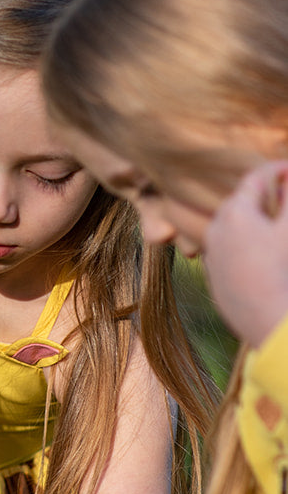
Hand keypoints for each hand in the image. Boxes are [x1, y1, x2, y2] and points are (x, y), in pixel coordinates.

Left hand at [204, 161, 287, 346]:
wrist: (269, 323)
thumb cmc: (284, 270)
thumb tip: (287, 179)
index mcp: (235, 213)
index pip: (255, 179)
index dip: (276, 170)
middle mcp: (216, 231)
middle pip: (240, 204)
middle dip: (263, 198)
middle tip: (284, 195)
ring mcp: (212, 257)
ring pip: (232, 230)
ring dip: (253, 225)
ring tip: (274, 229)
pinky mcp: (215, 280)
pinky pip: (230, 255)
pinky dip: (245, 249)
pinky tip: (263, 259)